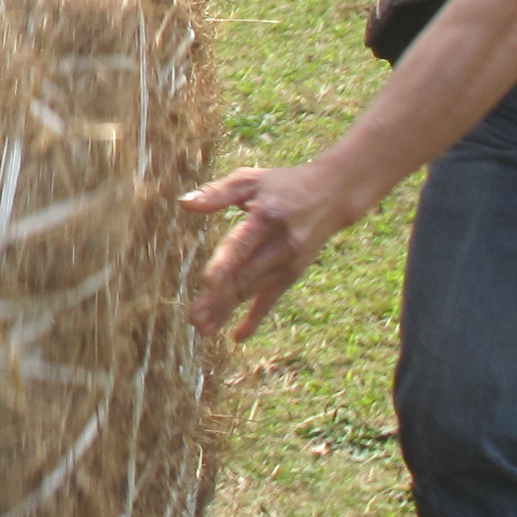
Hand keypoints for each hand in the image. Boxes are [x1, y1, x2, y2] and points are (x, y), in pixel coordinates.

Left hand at [179, 162, 360, 339]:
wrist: (331, 195)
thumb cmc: (282, 185)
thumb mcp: (251, 180)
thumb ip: (218, 192)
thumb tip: (185, 203)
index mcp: (266, 219)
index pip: (242, 244)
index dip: (226, 263)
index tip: (208, 281)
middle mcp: (279, 245)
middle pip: (244, 275)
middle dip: (219, 299)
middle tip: (194, 319)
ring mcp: (287, 263)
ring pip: (252, 291)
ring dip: (227, 311)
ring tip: (203, 329)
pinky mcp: (291, 274)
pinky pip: (271, 300)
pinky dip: (255, 319)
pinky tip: (237, 337)